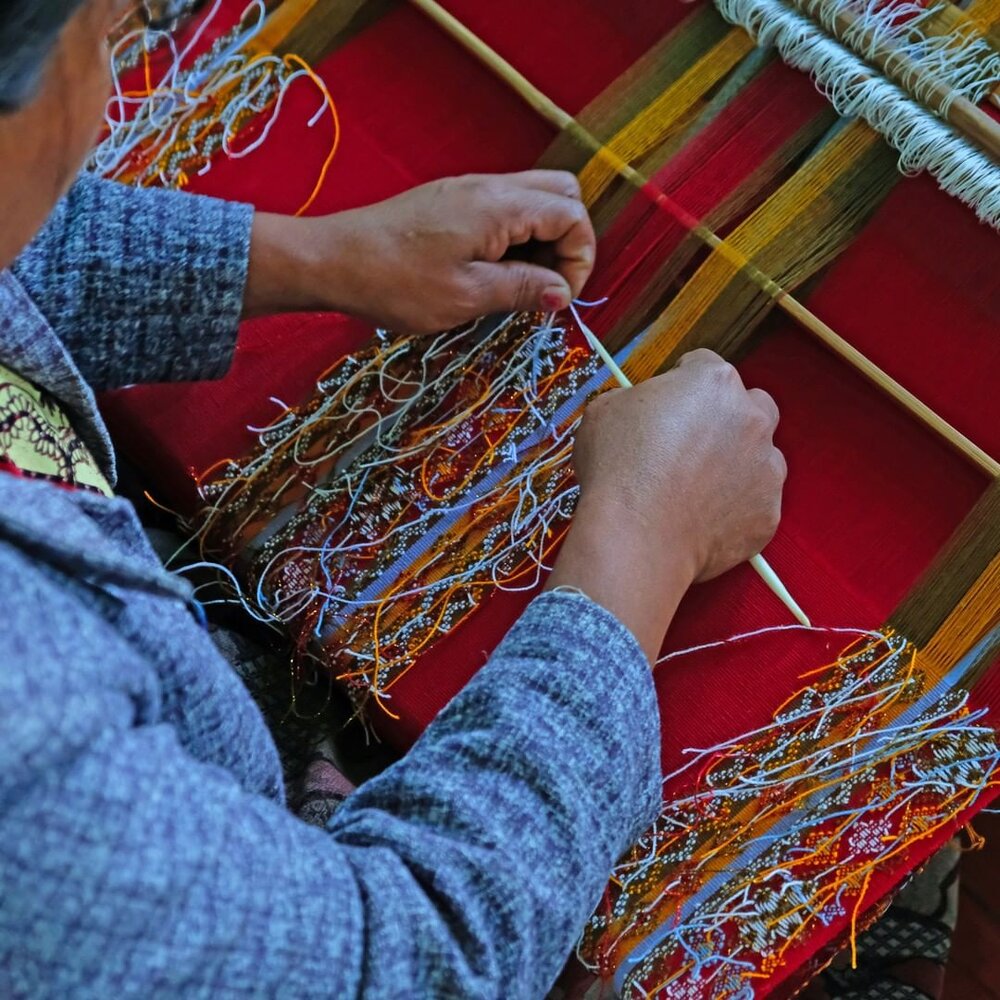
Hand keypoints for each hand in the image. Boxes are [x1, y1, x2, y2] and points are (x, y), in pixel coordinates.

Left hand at [245, 172, 595, 332]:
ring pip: (533, 200)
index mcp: (499, 206)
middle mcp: (489, 187)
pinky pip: (503, 209)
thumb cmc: (395, 282)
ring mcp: (468, 190)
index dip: (580, 259)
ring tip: (517, 286)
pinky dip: (514, 238)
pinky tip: (491, 273)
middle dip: (568, 241)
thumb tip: (564, 293)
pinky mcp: (451, 201)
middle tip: (545, 286)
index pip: (572, 215)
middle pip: (561, 194)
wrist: (332, 260)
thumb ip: (522, 289)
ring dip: (540, 242)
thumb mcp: (466, 296)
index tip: (559, 299)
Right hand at [548, 350, 785, 659]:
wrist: (636, 539)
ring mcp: (767, 468)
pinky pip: (754, 504)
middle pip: (748, 405)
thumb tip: (639, 410)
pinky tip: (700, 519)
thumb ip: (634, 399)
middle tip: (690, 444)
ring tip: (695, 488)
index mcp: (713, 381)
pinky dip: (734, 509)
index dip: (680, 384)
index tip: (665, 406)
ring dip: (735, 464)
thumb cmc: (617, 470)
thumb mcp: (604, 411)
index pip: (703, 366)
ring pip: (759, 456)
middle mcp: (751, 418)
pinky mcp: (768, 513)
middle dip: (725, 418)